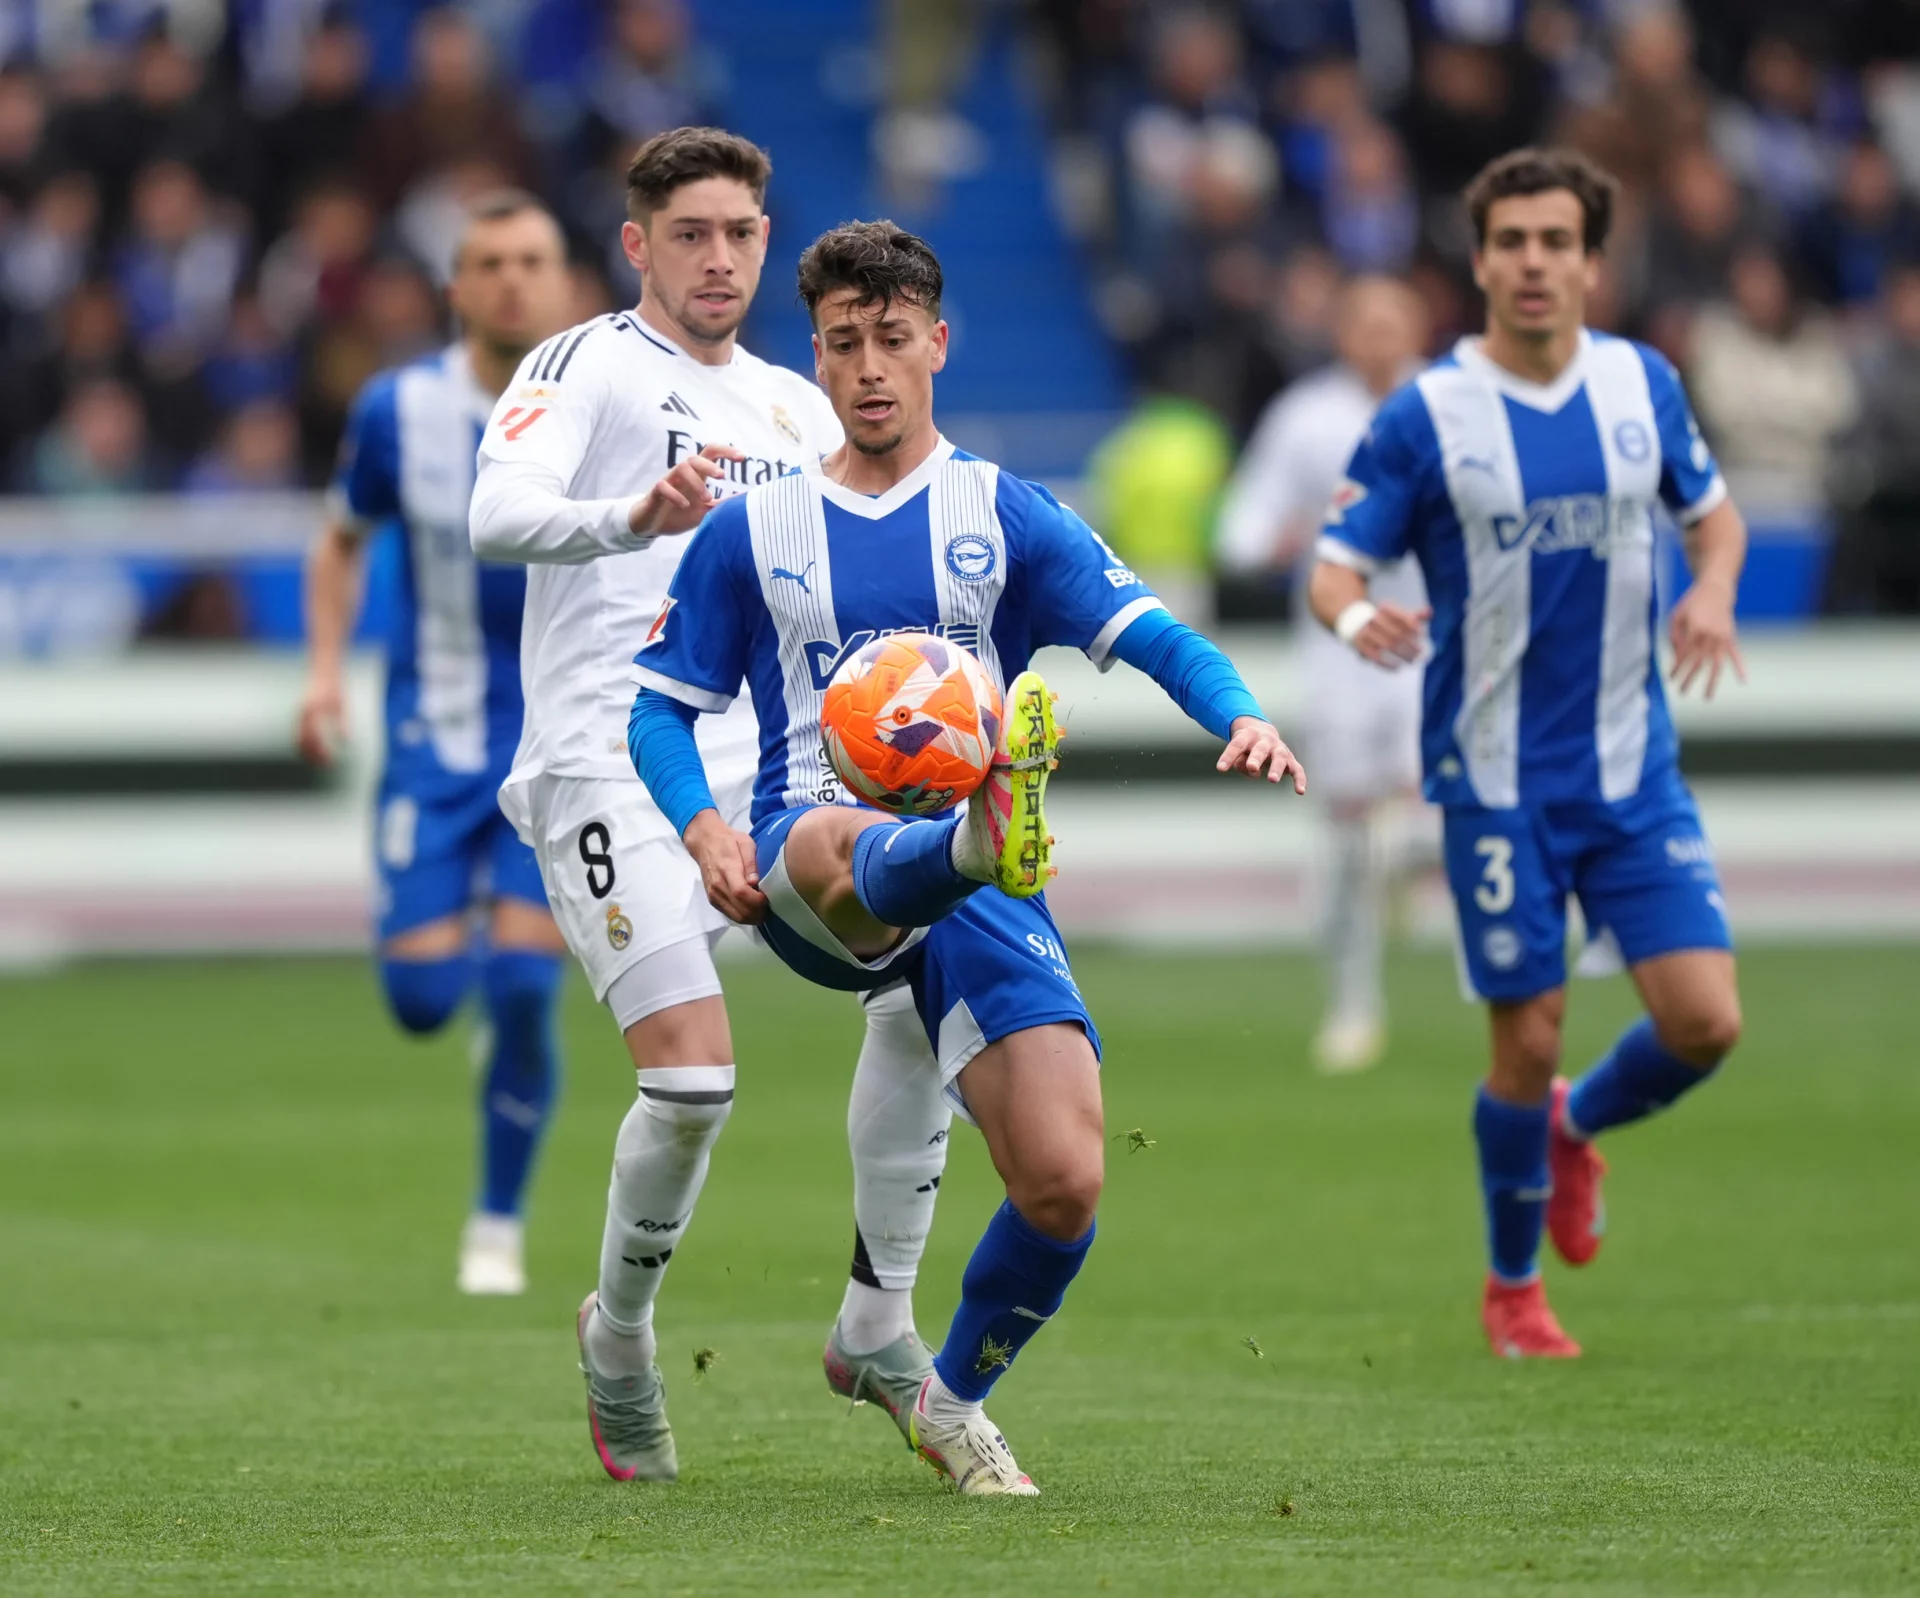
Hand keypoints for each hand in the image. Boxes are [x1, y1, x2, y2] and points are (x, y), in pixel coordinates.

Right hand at [296, 673, 344, 764]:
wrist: (324, 671)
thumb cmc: (335, 688)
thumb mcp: (343, 705)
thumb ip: (343, 724)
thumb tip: (345, 741)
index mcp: (314, 711)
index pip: (315, 737)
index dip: (321, 751)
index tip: (329, 761)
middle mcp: (304, 712)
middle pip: (303, 740)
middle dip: (312, 754)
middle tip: (323, 765)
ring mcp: (301, 712)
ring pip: (299, 736)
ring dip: (307, 750)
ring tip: (318, 761)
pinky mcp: (302, 712)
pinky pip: (299, 731)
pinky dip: (304, 742)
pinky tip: (314, 749)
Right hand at [629, 445, 746, 537]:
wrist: (652, 525)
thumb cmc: (680, 514)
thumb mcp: (705, 510)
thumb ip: (723, 504)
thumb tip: (748, 499)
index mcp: (697, 476)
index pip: (711, 454)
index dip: (726, 452)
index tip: (742, 458)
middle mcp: (683, 475)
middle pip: (695, 458)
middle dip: (710, 465)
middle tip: (723, 477)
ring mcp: (668, 481)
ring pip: (681, 468)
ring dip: (696, 482)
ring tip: (706, 499)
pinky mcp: (655, 492)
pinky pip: (663, 486)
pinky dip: (676, 495)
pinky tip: (685, 506)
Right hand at [683, 809, 767, 923]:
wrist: (705, 842)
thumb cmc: (729, 840)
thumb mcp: (745, 843)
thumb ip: (751, 862)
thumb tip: (756, 882)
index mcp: (727, 869)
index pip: (742, 893)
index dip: (758, 900)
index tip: (768, 897)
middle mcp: (718, 885)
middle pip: (740, 910)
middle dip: (759, 913)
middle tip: (770, 905)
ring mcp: (714, 895)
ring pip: (736, 917)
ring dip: (753, 917)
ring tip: (763, 909)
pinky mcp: (713, 900)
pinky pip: (730, 915)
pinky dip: (744, 916)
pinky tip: (752, 909)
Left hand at [1216, 716, 1306, 793]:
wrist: (1263, 733)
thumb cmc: (1246, 746)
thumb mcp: (1238, 751)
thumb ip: (1240, 761)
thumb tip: (1253, 770)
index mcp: (1248, 735)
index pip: (1237, 745)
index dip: (1229, 756)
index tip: (1221, 769)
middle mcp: (1266, 740)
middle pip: (1261, 748)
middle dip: (1257, 758)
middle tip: (1252, 768)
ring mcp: (1279, 749)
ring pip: (1280, 756)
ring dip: (1276, 768)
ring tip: (1272, 780)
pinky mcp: (1290, 759)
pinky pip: (1297, 769)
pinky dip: (1300, 779)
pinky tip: (1300, 791)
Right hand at [1351, 603, 1430, 668]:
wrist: (1355, 622)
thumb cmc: (1384, 620)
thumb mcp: (1398, 614)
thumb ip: (1414, 615)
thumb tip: (1429, 613)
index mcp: (1384, 609)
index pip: (1402, 617)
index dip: (1413, 625)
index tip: (1422, 634)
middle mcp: (1374, 619)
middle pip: (1396, 633)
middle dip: (1410, 644)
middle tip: (1419, 653)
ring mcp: (1366, 633)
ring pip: (1387, 645)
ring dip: (1402, 654)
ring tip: (1412, 660)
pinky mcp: (1360, 646)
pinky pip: (1375, 657)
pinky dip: (1387, 664)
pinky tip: (1397, 667)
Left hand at [1668, 577, 1745, 698]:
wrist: (1716, 589)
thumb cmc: (1692, 603)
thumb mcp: (1676, 615)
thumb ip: (1673, 635)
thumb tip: (1676, 655)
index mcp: (1695, 629)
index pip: (1684, 654)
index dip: (1676, 667)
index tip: (1670, 678)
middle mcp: (1710, 636)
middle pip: (1698, 663)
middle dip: (1689, 679)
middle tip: (1681, 692)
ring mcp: (1723, 638)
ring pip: (1717, 665)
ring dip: (1711, 682)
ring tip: (1707, 698)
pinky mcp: (1731, 637)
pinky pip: (1737, 655)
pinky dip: (1741, 668)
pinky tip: (1744, 681)